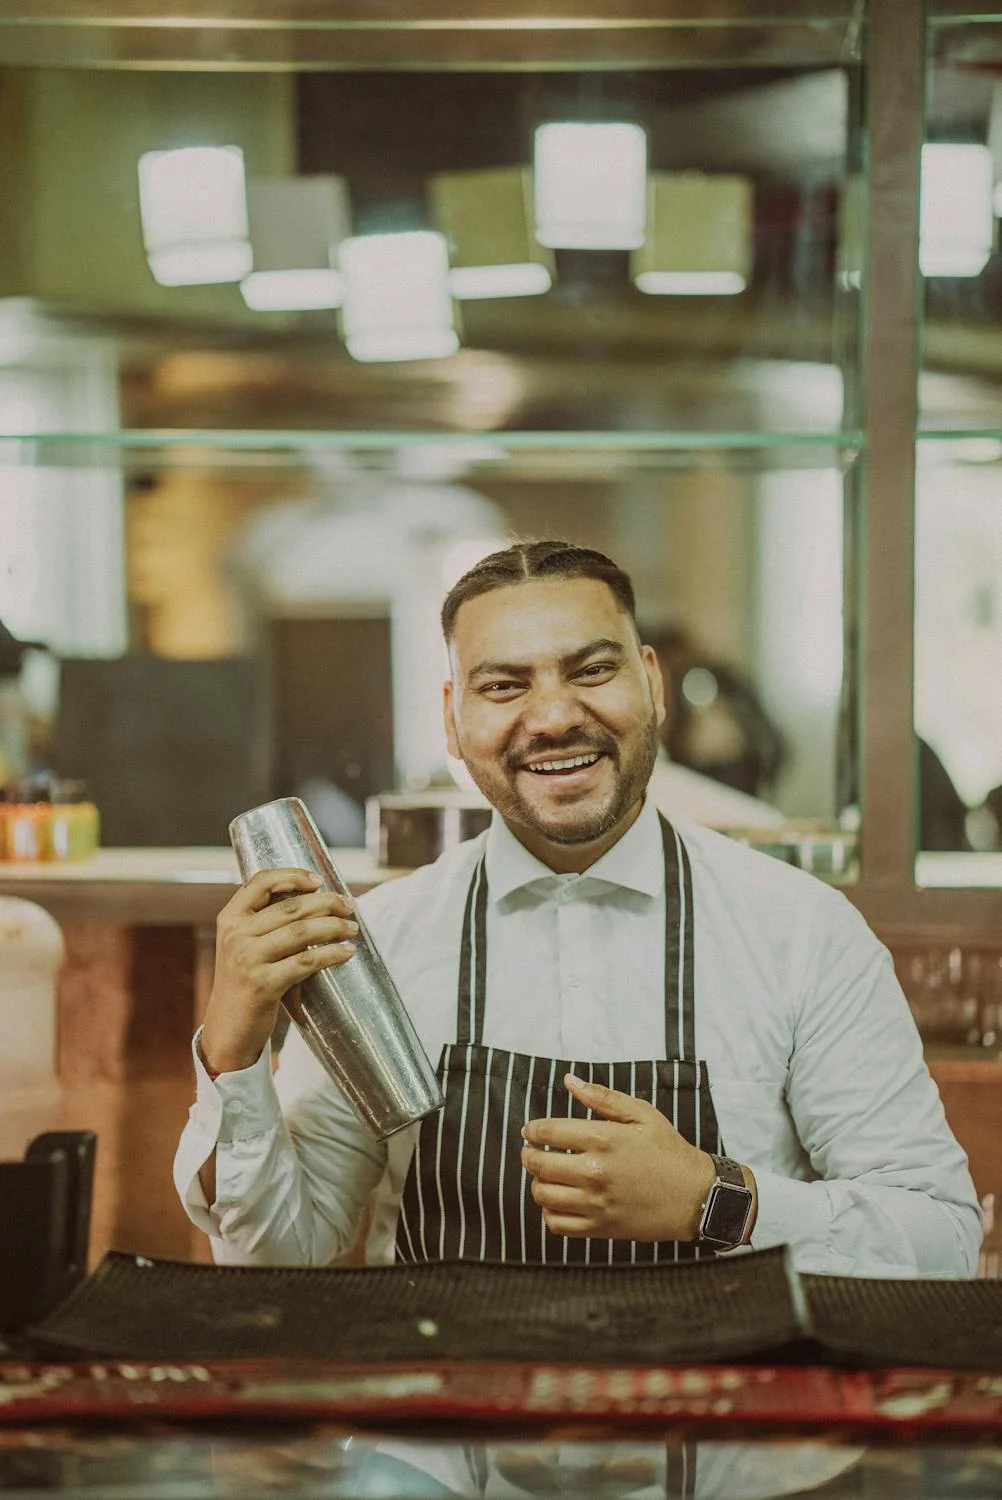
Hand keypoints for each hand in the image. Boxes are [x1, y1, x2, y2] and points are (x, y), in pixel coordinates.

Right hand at [200, 868, 359, 1074]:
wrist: (228, 1028)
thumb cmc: (245, 982)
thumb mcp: (243, 946)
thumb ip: (266, 922)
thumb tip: (315, 899)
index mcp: (229, 919)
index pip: (260, 882)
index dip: (292, 876)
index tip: (318, 881)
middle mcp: (235, 935)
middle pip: (290, 906)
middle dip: (327, 902)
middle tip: (349, 906)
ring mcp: (247, 959)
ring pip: (302, 931)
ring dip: (334, 927)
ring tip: (352, 929)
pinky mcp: (263, 984)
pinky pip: (307, 961)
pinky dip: (332, 954)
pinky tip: (346, 953)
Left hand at [520, 1073, 717, 1242]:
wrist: (694, 1196)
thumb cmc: (668, 1152)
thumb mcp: (641, 1114)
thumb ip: (602, 1097)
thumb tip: (570, 1081)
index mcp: (603, 1139)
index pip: (548, 1132)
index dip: (533, 1130)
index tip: (531, 1131)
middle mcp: (594, 1171)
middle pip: (539, 1164)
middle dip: (528, 1155)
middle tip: (532, 1151)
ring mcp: (596, 1203)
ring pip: (543, 1195)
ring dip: (537, 1183)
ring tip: (545, 1176)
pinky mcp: (600, 1227)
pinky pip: (557, 1224)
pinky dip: (549, 1212)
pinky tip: (558, 1200)